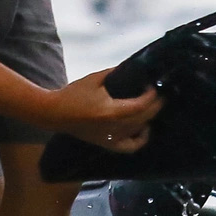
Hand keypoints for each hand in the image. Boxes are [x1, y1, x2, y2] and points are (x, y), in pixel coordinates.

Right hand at [38, 68, 161, 153]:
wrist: (54, 114)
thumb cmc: (73, 94)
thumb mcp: (94, 79)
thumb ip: (114, 73)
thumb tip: (132, 68)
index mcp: (110, 111)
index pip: (139, 106)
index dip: (151, 96)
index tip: (154, 86)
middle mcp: (114, 128)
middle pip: (143, 118)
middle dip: (155, 106)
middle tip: (161, 95)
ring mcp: (111, 138)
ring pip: (139, 130)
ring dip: (150, 118)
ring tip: (155, 106)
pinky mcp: (107, 144)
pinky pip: (129, 147)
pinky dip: (141, 140)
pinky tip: (145, 129)